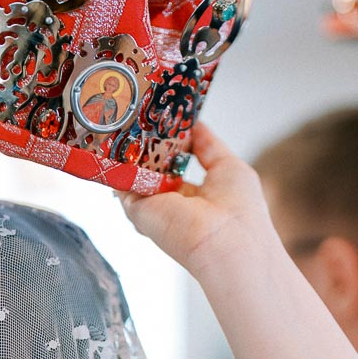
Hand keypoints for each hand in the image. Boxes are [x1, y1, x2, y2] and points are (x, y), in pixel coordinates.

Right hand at [118, 124, 275, 281]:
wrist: (224, 241)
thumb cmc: (238, 210)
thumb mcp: (228, 166)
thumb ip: (207, 145)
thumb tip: (195, 124)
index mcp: (200, 195)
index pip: (177, 167)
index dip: (168, 144)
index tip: (160, 119)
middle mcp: (175, 204)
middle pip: (152, 171)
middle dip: (145, 145)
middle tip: (138, 117)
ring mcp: (155, 208)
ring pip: (135, 176)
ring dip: (131, 151)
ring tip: (127, 121)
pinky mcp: (138, 211)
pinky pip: (122, 184)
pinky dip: (118, 162)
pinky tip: (119, 138)